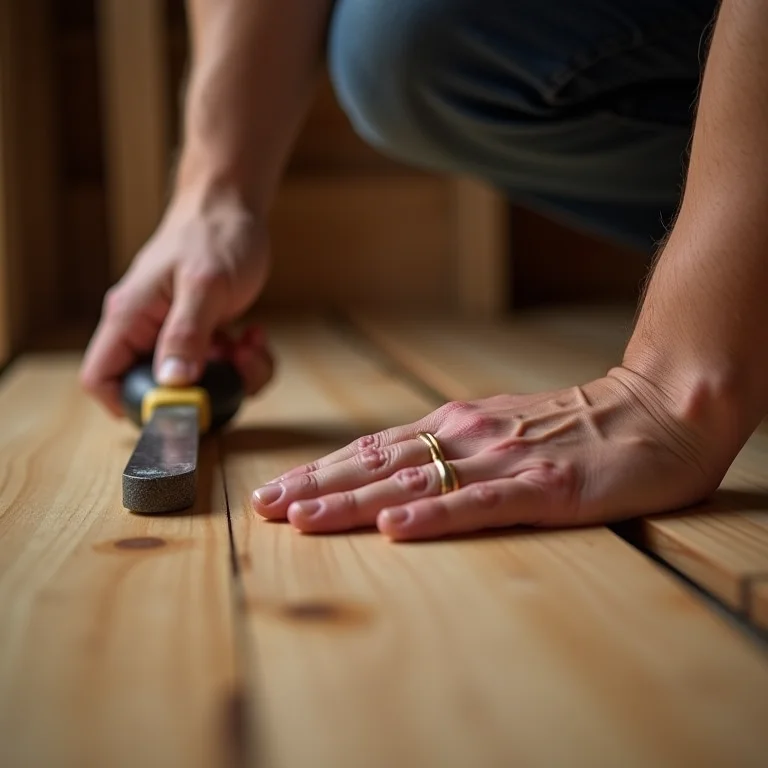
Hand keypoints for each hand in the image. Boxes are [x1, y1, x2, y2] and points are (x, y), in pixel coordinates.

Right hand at [80, 191, 273, 415]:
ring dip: (232, 376)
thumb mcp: (203, 284)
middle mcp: (147, 331)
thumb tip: (172, 382)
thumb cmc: (212, 234)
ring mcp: (175, 334)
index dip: (125, 405)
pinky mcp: (203, 335)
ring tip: (249, 346)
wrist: (233, 208)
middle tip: (233, 372)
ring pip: (196, 383)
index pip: (101, 376)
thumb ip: (186, 333)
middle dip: (201, 391)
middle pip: (157, 389)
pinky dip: (242, 363)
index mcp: (130, 318)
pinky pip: (220, 368)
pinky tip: (254, 336)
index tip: (172, 413)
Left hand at [251, 367, 726, 539]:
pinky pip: (481, 503)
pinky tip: (397, 527)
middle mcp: (468, 435)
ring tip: (302, 518)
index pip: (374, 449)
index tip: (276, 491)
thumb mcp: (501, 427)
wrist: (654, 411)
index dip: (321, 471)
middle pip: (379, 463)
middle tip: (264, 506)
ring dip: (355, 501)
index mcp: (456, 423)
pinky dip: (435, 515)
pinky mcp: (546, 488)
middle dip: (317, 486)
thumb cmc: (575, 425)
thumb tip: (397, 470)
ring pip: (416, 481)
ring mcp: (504, 460)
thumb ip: (452, 445)